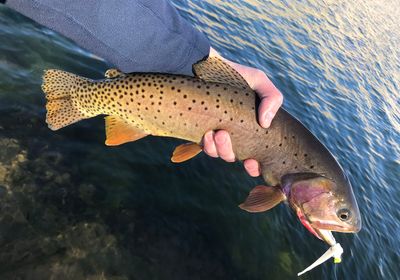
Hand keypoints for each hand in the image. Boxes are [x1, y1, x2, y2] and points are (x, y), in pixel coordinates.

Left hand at [203, 48, 282, 176]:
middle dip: (233, 154)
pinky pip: (206, 147)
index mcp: (251, 129)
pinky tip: (208, 134)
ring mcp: (217, 136)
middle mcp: (235, 136)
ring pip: (220, 154)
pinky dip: (208, 145)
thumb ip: (272, 97)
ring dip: (221, 148)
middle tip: (228, 139)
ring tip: (219, 133)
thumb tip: (266, 123)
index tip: (253, 162)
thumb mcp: (258, 81)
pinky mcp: (202, 133)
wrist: (203, 68)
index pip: (256, 157)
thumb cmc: (234, 75)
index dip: (255, 167)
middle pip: (235, 158)